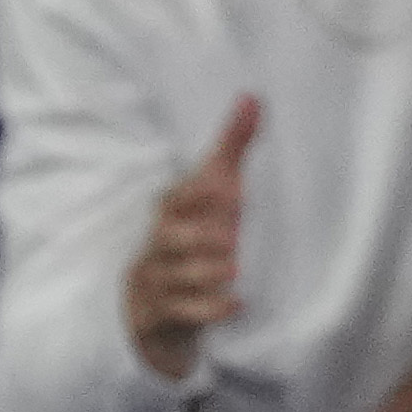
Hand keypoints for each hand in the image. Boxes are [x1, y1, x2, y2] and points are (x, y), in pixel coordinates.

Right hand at [127, 97, 259, 383]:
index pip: (174, 199)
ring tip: (234, 270)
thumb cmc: (195, 234)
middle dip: (198, 238)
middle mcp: (159, 245)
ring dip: (204, 274)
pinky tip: (237, 304)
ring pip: (175, 277)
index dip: (193, 193)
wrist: (157, 302)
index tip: (220, 184)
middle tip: (232, 236)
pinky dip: (209, 310)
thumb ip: (233, 146)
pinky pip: (182, 313)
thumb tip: (254, 97)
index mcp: (169, 212)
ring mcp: (158, 281)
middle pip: (169, 239)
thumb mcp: (216, 191)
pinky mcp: (163, 313)